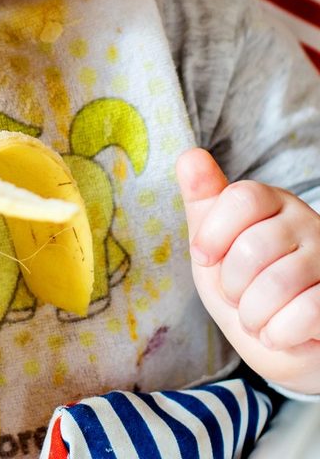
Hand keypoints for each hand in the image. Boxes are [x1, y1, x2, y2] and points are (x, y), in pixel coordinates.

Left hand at [177, 148, 319, 393]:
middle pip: (253, 246)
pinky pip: (306, 313)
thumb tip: (190, 155)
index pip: (242, 198)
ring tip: (255, 318)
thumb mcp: (214, 244)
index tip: (203, 257)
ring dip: (253, 314)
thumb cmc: (243, 286)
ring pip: (278, 283)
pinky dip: (279, 333)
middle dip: (231, 284)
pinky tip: (277, 334)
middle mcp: (306, 223)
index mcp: (272, 202)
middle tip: (236, 296)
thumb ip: (203, 202)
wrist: (280, 343)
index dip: (213, 232)